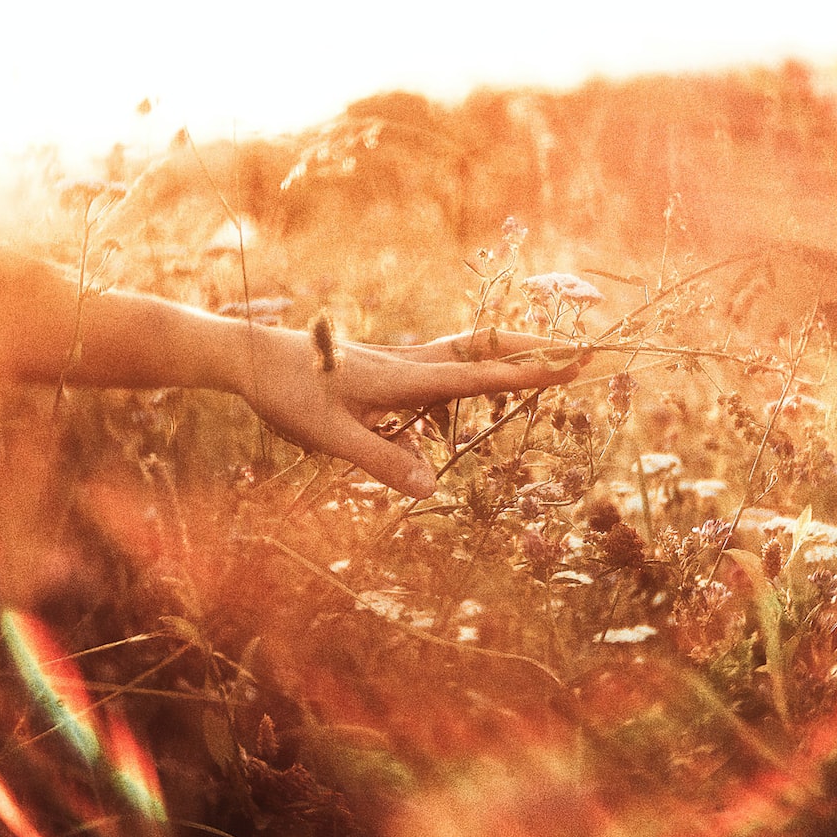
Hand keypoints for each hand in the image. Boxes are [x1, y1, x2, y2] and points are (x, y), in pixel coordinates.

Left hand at [235, 326, 587, 498]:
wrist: (252, 359)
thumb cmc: (288, 395)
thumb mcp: (329, 438)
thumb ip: (381, 461)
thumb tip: (431, 488)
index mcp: (404, 379)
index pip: (478, 376)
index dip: (528, 372)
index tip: (572, 364)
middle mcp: (411, 364)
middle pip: (486, 348)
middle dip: (537, 347)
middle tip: (584, 348)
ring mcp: (402, 363)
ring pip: (469, 350)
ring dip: (512, 351)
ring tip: (552, 357)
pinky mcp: (390, 369)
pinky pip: (447, 365)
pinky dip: (479, 366)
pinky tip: (481, 385)